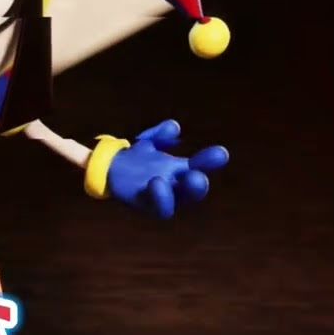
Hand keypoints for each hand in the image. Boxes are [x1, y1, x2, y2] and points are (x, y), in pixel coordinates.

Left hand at [106, 120, 228, 218]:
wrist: (112, 167)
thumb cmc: (137, 158)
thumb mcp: (149, 143)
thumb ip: (160, 135)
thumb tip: (174, 127)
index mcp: (180, 171)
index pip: (199, 166)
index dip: (209, 161)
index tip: (222, 152)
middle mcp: (173, 186)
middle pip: (191, 192)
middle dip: (196, 187)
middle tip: (197, 177)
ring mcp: (157, 197)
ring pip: (170, 205)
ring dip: (168, 195)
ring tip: (159, 180)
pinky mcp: (142, 203)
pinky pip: (154, 207)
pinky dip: (157, 197)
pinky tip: (155, 182)